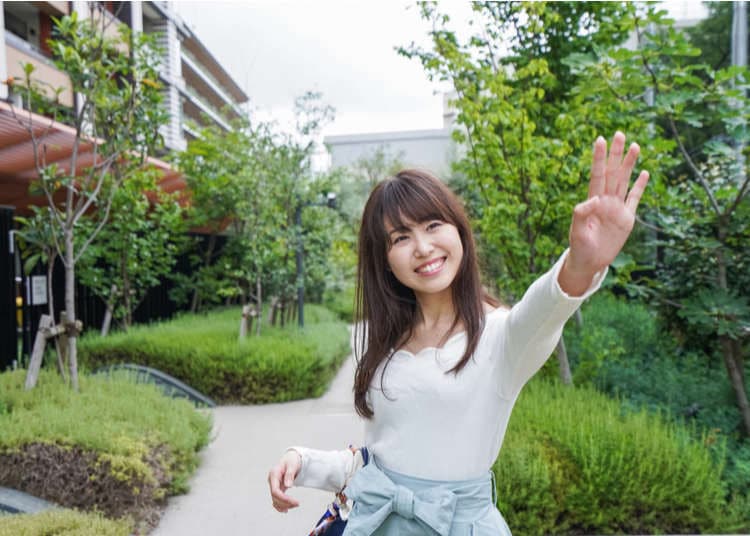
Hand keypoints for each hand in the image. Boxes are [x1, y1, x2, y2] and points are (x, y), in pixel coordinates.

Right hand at [268, 450, 301, 512]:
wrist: (291, 458)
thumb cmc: (291, 460)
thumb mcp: (292, 464)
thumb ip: (289, 474)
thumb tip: (288, 485)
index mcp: (274, 474)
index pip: (275, 491)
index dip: (284, 499)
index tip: (295, 502)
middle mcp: (272, 481)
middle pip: (275, 497)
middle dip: (286, 503)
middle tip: (298, 504)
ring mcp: (274, 485)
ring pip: (275, 500)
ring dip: (284, 505)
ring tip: (295, 505)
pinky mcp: (277, 488)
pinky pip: (276, 499)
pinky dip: (280, 505)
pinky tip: (286, 510)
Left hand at [562, 132, 649, 292]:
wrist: (589, 262)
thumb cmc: (579, 248)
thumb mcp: (577, 232)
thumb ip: (581, 214)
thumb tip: (593, 199)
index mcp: (592, 202)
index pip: (596, 175)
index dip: (598, 158)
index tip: (599, 140)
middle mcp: (605, 201)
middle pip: (612, 173)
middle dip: (616, 154)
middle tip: (619, 134)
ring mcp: (616, 208)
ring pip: (624, 181)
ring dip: (629, 164)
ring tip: (635, 145)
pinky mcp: (626, 218)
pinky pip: (634, 199)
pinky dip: (639, 186)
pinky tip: (644, 172)